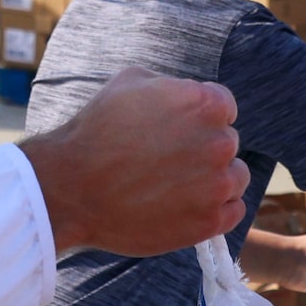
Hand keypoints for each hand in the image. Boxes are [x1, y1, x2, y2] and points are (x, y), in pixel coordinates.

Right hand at [18, 65, 247, 257]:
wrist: (71, 187)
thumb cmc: (95, 132)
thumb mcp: (129, 83)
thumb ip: (170, 86)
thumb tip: (184, 95)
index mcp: (205, 103)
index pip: (224, 108)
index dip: (199, 119)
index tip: (177, 133)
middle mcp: (219, 142)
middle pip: (227, 143)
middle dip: (203, 149)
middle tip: (167, 161)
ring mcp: (216, 185)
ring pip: (235, 178)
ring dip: (215, 180)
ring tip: (176, 186)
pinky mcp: (209, 222)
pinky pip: (233, 211)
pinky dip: (216, 210)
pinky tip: (187, 206)